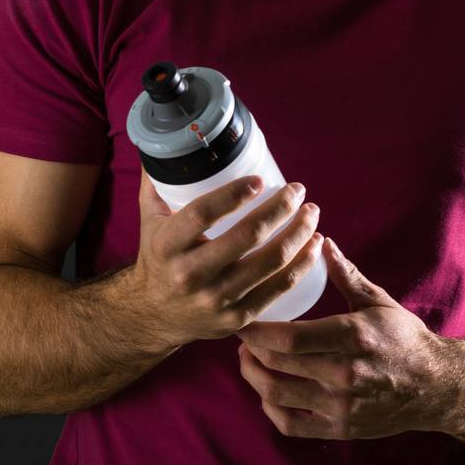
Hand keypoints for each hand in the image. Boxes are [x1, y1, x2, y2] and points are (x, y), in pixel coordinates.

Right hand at [130, 171, 322, 347]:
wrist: (152, 316)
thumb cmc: (157, 260)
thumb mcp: (149, 222)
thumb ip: (158, 183)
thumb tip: (169, 145)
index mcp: (167, 245)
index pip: (203, 213)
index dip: (234, 194)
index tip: (259, 180)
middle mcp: (190, 274)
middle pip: (247, 236)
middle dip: (282, 208)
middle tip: (298, 191)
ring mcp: (216, 300)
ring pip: (270, 262)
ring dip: (299, 233)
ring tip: (311, 213)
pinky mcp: (237, 318)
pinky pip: (278, 289)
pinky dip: (302, 265)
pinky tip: (314, 246)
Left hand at [235, 235, 449, 439]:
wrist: (435, 385)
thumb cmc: (404, 338)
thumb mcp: (378, 301)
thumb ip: (346, 274)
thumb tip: (322, 242)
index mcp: (351, 336)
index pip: (288, 338)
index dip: (255, 330)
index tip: (241, 319)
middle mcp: (344, 373)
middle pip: (277, 364)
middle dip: (249, 350)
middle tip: (241, 337)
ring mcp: (341, 405)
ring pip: (276, 395)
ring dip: (253, 377)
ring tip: (249, 361)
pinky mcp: (340, 428)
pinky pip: (290, 424)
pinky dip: (270, 410)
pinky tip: (267, 392)